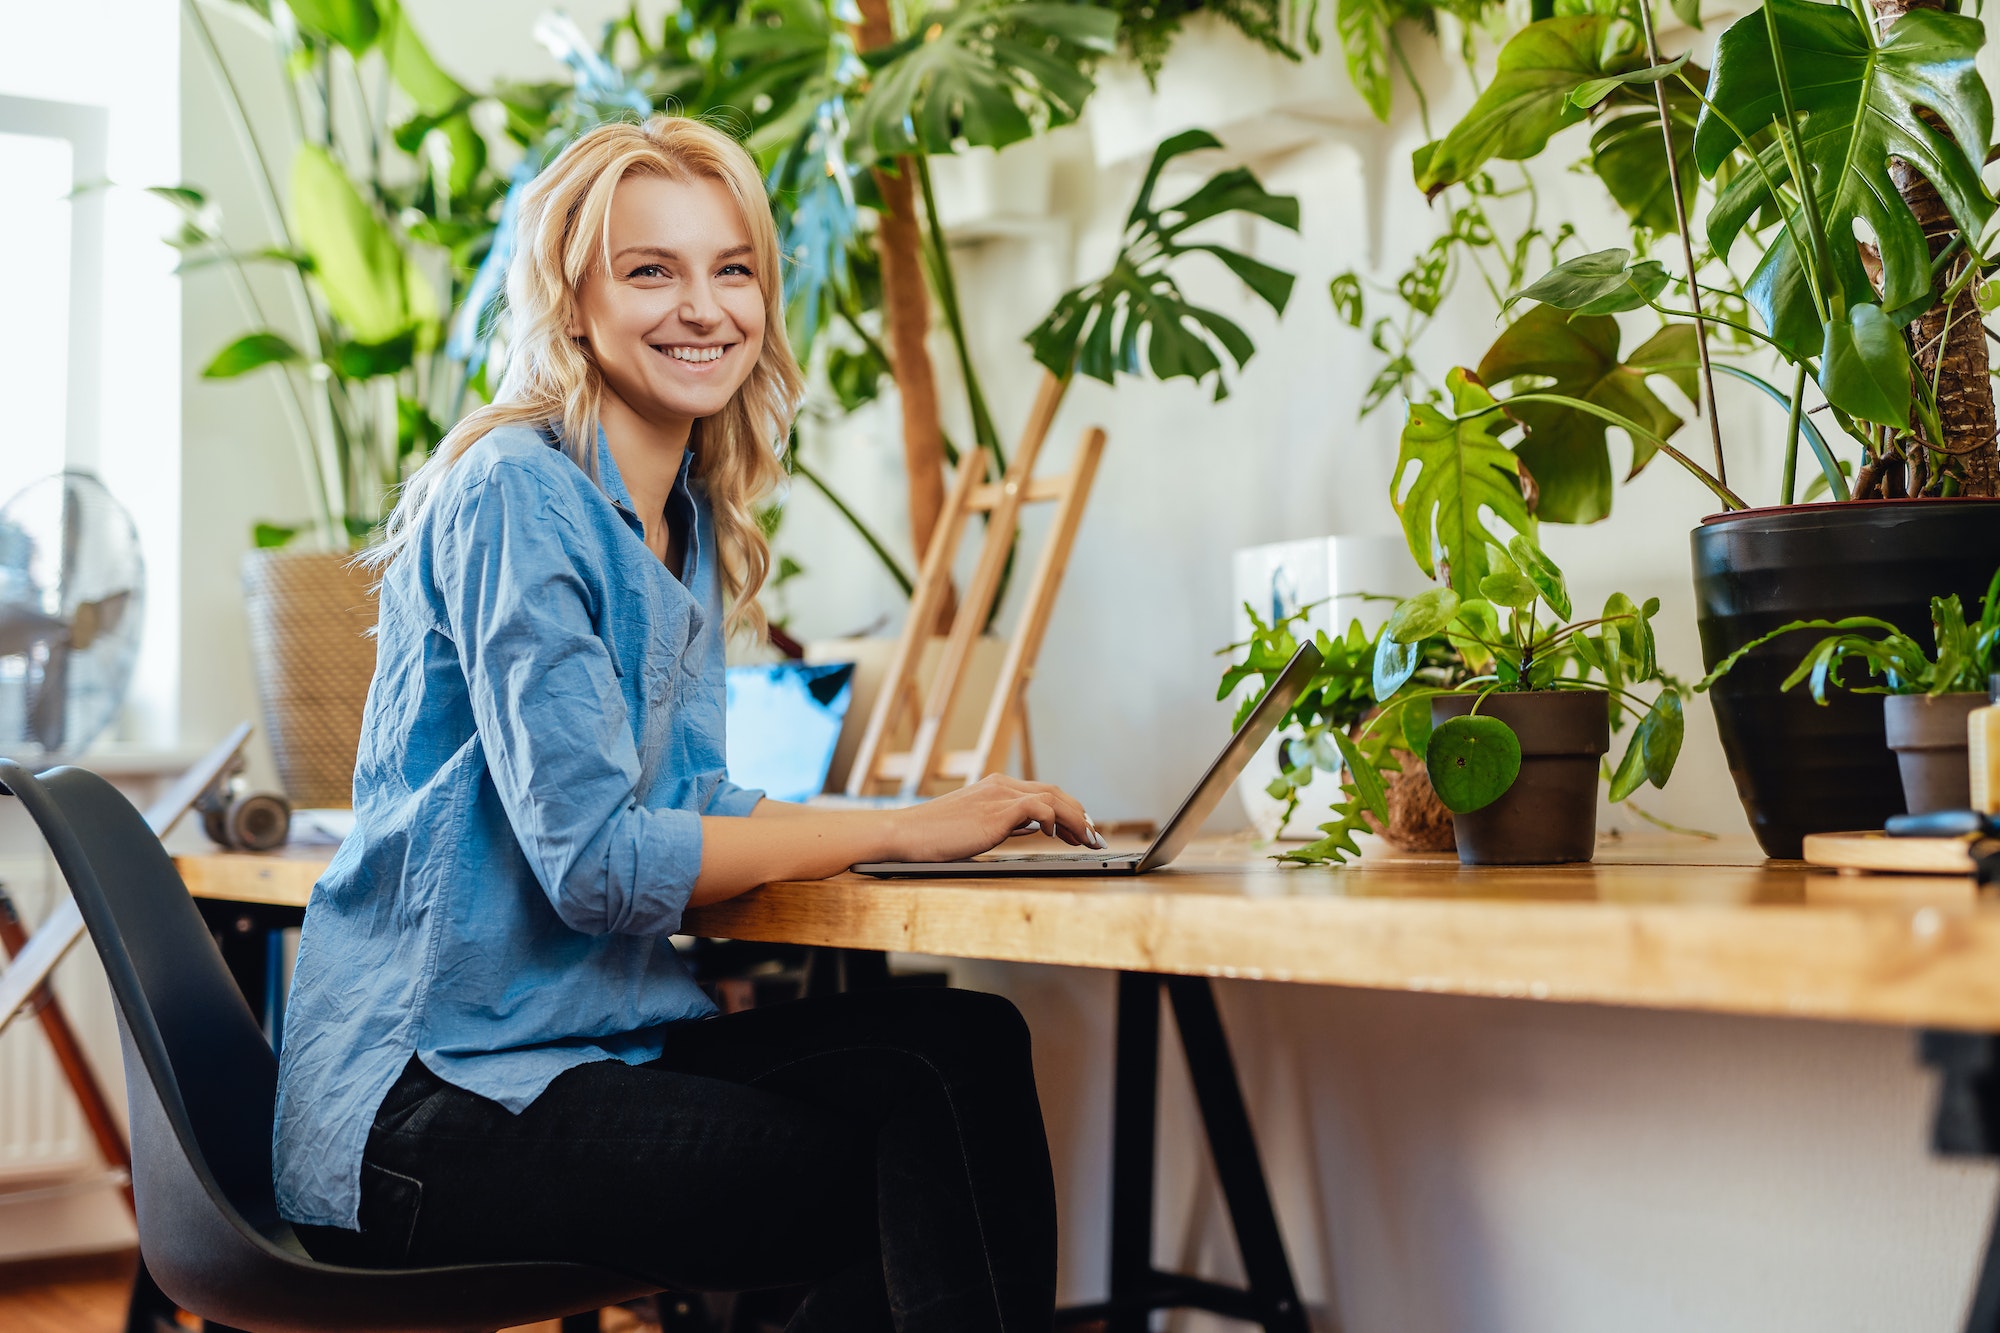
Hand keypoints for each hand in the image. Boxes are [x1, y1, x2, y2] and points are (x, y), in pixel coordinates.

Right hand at [885, 774, 1100, 862]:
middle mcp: (1001, 786)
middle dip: (1079, 814)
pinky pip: (1038, 807)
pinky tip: (1055, 835)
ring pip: (1053, 798)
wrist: (905, 834)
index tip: (1081, 829)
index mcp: (996, 787)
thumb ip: (1007, 824)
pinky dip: (1053, 818)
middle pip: (1055, 792)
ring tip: (1087, 838)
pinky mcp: (995, 811)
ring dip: (1075, 819)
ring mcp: (998, 796)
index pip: (1044, 792)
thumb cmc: (935, 836)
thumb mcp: (977, 828)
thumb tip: (1034, 829)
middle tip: (1094, 835)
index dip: (1068, 810)